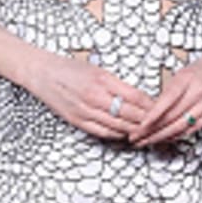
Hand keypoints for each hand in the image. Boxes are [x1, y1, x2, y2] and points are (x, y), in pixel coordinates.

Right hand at [20, 49, 153, 139]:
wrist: (41, 73)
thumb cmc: (69, 68)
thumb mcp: (97, 70)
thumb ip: (117, 84)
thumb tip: (139, 97)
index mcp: (103, 80)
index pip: (136, 97)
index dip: (151, 105)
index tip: (160, 107)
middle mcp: (95, 96)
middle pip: (130, 114)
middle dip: (147, 121)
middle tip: (159, 124)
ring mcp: (85, 111)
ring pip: (118, 126)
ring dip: (134, 130)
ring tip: (146, 131)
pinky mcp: (78, 121)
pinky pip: (103, 132)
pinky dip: (117, 134)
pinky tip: (125, 133)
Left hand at [129, 47, 201, 146]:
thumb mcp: (181, 74)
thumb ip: (168, 92)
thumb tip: (150, 110)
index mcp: (188, 79)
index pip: (168, 100)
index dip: (153, 115)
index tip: (141, 124)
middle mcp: (199, 93)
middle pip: (173, 117)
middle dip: (153, 130)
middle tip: (138, 137)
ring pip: (180, 126)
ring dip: (162, 136)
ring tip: (147, 141)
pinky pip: (190, 130)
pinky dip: (176, 135)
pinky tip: (165, 138)